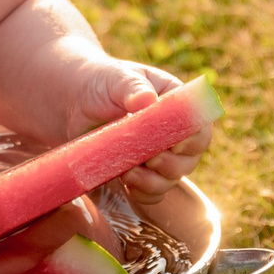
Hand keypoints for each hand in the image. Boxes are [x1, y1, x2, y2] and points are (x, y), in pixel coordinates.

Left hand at [67, 54, 203, 207]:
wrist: (74, 101)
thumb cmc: (101, 83)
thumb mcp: (116, 78)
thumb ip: (132, 87)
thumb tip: (147, 101)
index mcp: (177, 105)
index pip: (199, 126)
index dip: (192, 139)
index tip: (173, 145)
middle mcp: (174, 133)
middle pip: (190, 159)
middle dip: (170, 164)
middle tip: (147, 158)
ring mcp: (159, 156)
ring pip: (172, 179)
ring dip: (153, 181)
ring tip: (128, 170)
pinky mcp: (141, 174)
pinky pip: (153, 194)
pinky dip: (142, 193)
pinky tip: (124, 181)